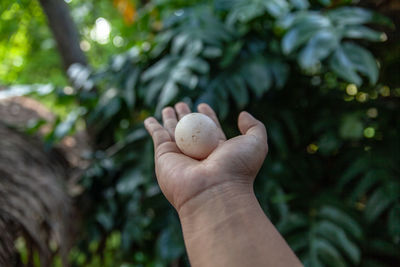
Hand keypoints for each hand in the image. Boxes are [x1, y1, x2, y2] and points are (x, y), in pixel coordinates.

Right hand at [144, 102, 267, 212]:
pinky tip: (149, 119)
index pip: (211, 128)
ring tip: (169, 107)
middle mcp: (198, 152)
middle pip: (190, 129)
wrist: (213, 192)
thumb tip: (242, 114)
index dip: (208, 116)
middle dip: (186, 116)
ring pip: (173, 130)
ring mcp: (180, 154)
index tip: (203, 106)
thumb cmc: (237, 169)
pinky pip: (157, 136)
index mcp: (218, 149)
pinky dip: (152, 127)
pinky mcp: (164, 155)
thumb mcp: (256, 144)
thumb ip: (255, 127)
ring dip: (170, 118)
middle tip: (182, 104)